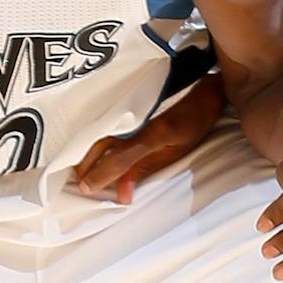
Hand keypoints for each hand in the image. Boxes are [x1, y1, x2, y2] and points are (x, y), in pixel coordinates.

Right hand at [73, 72, 223, 202]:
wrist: (203, 87)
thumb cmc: (192, 123)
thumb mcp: (174, 153)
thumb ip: (144, 171)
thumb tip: (122, 195)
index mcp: (153, 134)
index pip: (118, 159)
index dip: (100, 176)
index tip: (87, 189)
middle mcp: (136, 119)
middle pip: (98, 146)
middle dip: (84, 167)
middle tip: (80, 185)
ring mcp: (128, 108)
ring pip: (94, 134)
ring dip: (83, 154)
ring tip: (79, 170)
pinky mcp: (125, 102)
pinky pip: (101, 123)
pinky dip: (90, 139)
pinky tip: (85, 149)